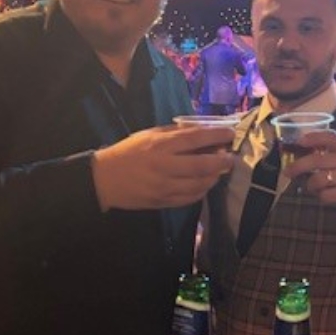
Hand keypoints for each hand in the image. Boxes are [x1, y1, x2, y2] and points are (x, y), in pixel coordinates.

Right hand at [92, 124, 234, 210]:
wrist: (105, 179)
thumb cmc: (129, 152)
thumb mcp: (150, 134)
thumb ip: (176, 133)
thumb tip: (204, 132)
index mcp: (160, 145)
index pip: (195, 138)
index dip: (217, 136)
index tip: (231, 134)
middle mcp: (164, 166)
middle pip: (202, 165)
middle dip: (222, 161)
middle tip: (231, 158)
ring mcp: (164, 187)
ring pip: (200, 184)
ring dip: (214, 177)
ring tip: (219, 170)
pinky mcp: (163, 202)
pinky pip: (190, 198)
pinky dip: (202, 190)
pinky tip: (205, 183)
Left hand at [283, 130, 335, 225]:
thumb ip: (328, 159)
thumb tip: (298, 156)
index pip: (331, 136)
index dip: (314, 136)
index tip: (299, 141)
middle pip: (317, 160)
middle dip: (299, 166)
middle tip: (287, 172)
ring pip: (318, 179)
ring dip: (311, 186)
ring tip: (314, 189)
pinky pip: (325, 195)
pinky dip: (322, 198)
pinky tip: (327, 198)